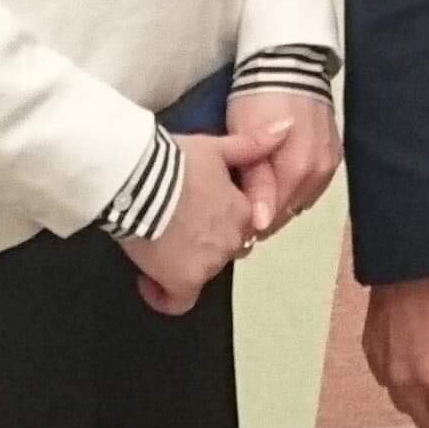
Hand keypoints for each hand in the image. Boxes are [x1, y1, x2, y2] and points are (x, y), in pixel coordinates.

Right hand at [115, 133, 255, 315]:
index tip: (195, 214)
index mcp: (242, 210)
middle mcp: (232, 240)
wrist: (141, 181)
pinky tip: (149, 281)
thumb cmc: (175, 161)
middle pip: (222, 249)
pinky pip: (178, 301)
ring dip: (183, 264)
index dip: (217, 220)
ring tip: (156, 246)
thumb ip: (253, 143)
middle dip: (202, 242)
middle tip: (174, 226)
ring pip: (202, 272)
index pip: (240, 225)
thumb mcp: (216, 147)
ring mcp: (209, 264)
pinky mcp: (183, 281)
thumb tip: (287, 126)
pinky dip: (164, 296)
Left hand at [221, 93, 336, 237]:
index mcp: (297, 171)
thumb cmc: (257, 99)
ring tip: (261, 188)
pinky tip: (283, 175)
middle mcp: (319, 173)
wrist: (290, 62)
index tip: (232, 216)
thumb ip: (257, 183)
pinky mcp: (335, 154)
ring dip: (283, 200)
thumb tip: (262, 224)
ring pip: (302, 199)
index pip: (272, 217)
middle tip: (241, 202)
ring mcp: (330, 164)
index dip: (249, 222)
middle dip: (266, 213)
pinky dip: (297, 187)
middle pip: (288, 210)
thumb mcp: (246, 137)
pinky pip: (314, 184)